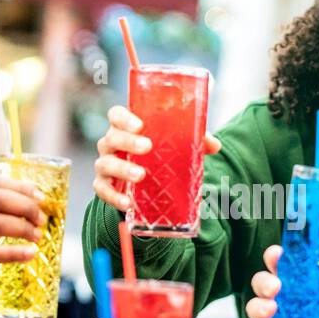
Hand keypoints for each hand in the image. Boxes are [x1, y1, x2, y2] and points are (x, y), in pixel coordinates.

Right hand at [93, 104, 220, 211]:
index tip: (139, 125)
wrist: (143, 183)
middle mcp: (111, 144)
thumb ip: (194, 141)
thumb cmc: (158, 155)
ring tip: (140, 175)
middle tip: (147, 147)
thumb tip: (215, 145)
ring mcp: (105, 165)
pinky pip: (102, 190)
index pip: (116, 115)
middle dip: (128, 141)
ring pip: (105, 164)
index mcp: (125, 128)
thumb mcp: (175, 146)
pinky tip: (127, 202)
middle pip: (111, 137)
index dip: (123, 118)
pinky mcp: (104, 186)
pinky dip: (113, 197)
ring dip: (122, 168)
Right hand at [247, 245, 317, 317]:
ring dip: (260, 305)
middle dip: (265, 281)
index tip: (279, 252)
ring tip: (271, 308)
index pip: (281, 267)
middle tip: (276, 285)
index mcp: (296, 287)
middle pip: (262, 283)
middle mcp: (280, 301)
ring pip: (255, 306)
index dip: (276, 258)